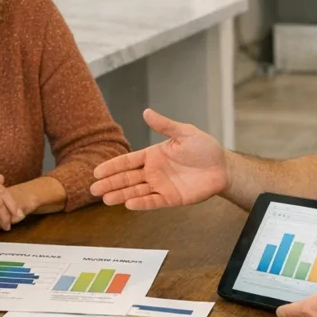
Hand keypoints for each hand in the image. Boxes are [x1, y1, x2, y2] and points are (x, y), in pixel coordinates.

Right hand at [89, 108, 227, 209]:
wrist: (222, 167)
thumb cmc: (205, 148)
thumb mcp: (184, 133)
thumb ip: (164, 125)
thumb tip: (146, 112)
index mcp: (153, 155)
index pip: (127, 161)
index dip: (112, 166)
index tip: (97, 171)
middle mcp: (153, 171)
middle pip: (127, 178)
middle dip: (110, 183)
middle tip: (93, 189)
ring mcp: (161, 185)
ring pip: (136, 191)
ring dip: (120, 194)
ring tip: (105, 199)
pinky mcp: (171, 198)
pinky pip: (153, 201)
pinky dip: (141, 203)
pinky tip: (128, 204)